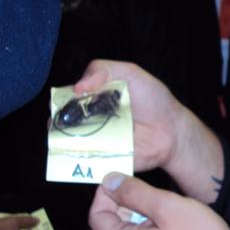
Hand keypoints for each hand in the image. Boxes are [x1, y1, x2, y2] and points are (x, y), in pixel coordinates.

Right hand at [74, 60, 223, 201]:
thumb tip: (77, 87)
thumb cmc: (153, 99)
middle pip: (63, 119)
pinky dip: (74, 158)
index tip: (63, 100)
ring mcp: (94, 139)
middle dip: (58, 121)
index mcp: (95, 96)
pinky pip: (82, 159)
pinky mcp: (101, 157)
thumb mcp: (131, 73)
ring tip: (63, 137)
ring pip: (67, 140)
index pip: (68, 96)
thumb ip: (104, 70)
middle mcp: (90, 117)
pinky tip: (73, 153)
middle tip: (60, 121)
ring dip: (61, 140)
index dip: (62, 99)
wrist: (171, 131)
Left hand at [89, 173, 229, 229]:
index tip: (123, 174)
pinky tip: (168, 217)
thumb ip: (134, 192)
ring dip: (138, 212)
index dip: (106, 192)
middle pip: (110, 224)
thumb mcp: (166, 206)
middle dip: (124, 200)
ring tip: (161, 199)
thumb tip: (109, 181)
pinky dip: (147, 225)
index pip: (96, 215)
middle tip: (145, 182)